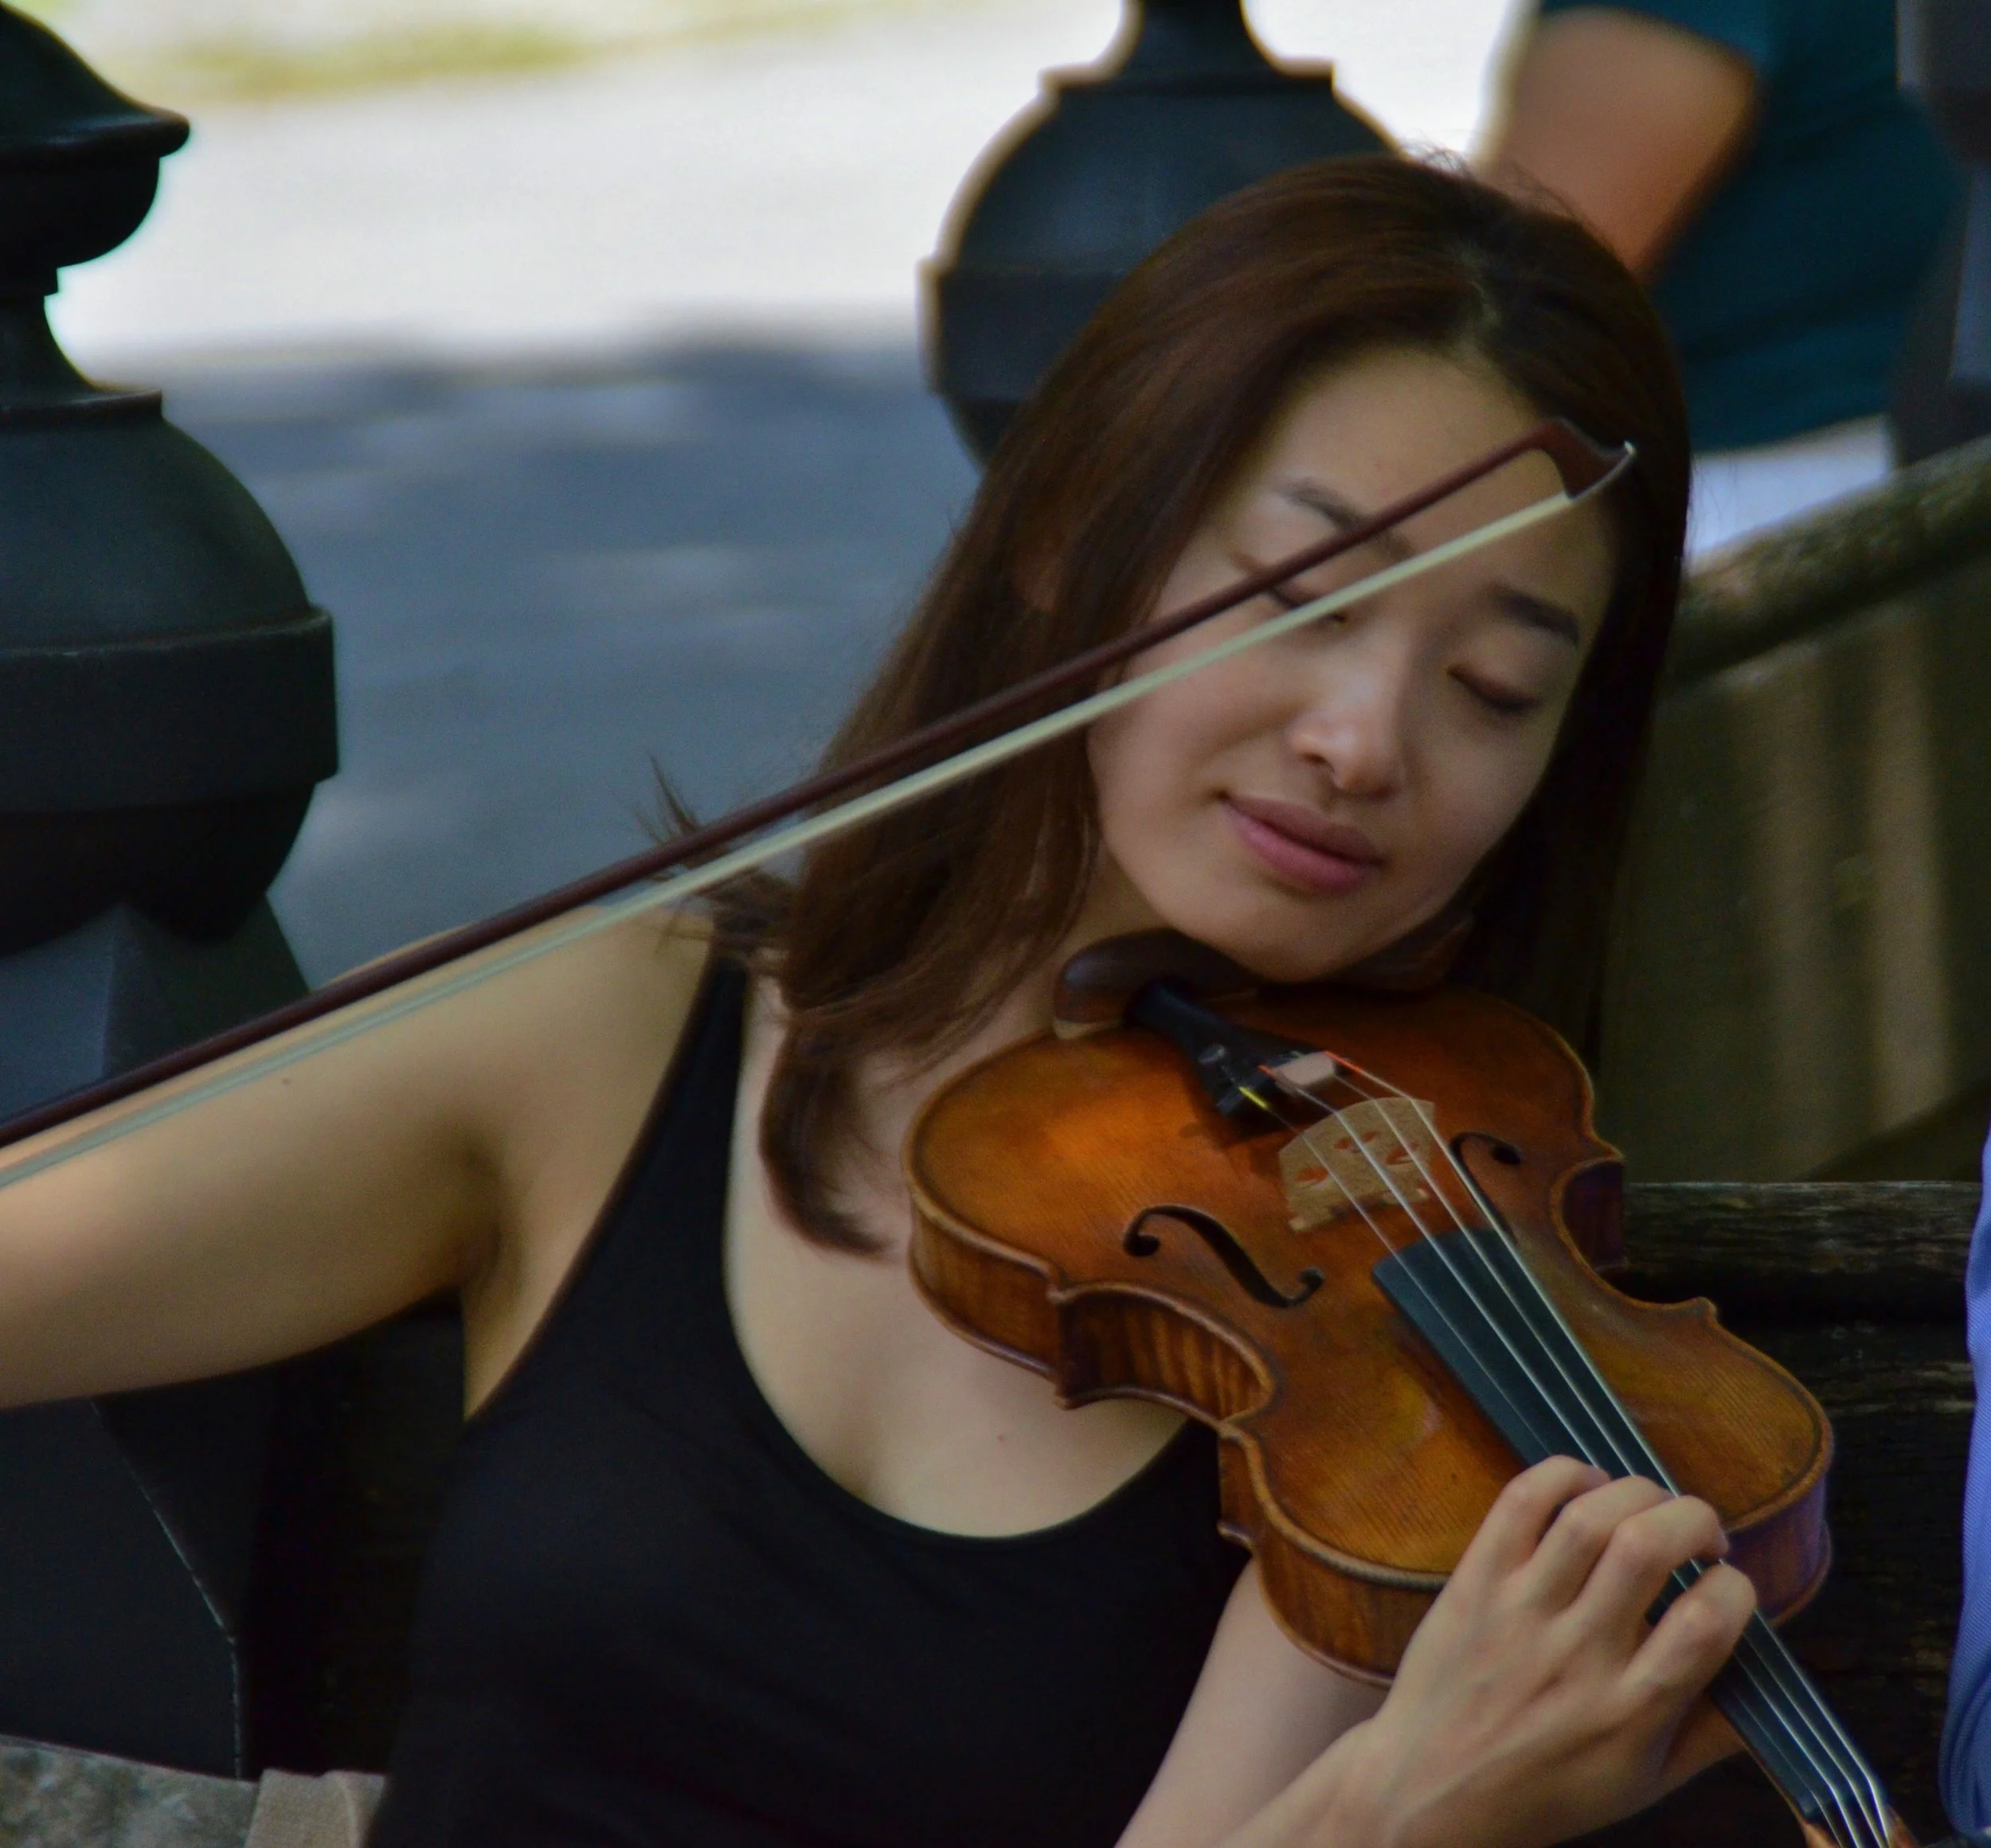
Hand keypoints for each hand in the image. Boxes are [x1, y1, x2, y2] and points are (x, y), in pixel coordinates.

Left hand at [1318, 1457, 1755, 1847]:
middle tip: (1700, 1535)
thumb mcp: (1646, 1783)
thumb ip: (1713, 1734)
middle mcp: (1579, 1654)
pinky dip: (1563, 1473)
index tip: (1729, 1585)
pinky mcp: (1476, 1581)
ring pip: (1588, 1516)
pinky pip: (1520, 1502)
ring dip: (1635, 1492)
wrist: (1433, 1789)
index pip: (1708, 1623)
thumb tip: (1774, 1683)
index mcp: (1632, 1711)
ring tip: (1646, 1509)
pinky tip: (1586, 1487)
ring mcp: (1522, 1611)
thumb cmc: (1549, 1788)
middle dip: (1694, 1518)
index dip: (1737, 1588)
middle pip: (1648, 1547)